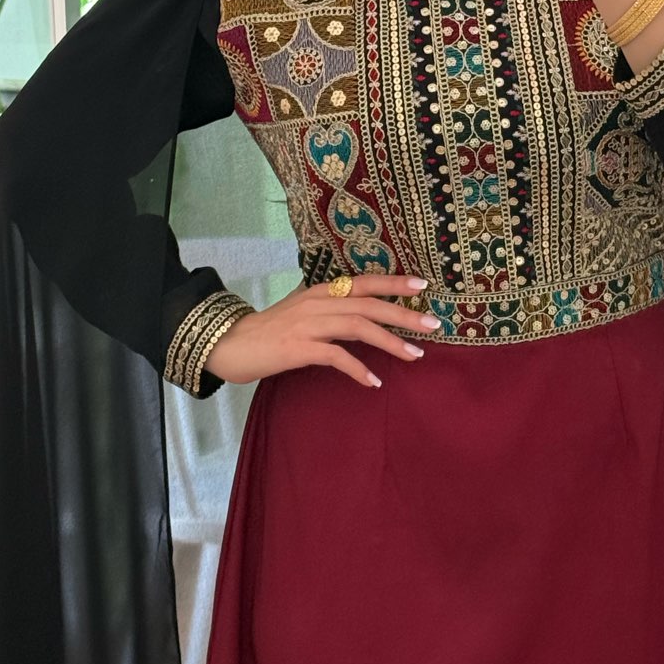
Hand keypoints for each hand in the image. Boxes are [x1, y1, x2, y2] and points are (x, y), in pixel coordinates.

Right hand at [205, 274, 440, 389]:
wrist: (230, 344)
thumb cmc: (270, 331)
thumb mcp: (303, 311)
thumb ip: (332, 311)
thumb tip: (366, 318)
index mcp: (321, 291)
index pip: (363, 282)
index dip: (393, 282)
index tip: (423, 285)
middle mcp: (318, 302)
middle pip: (368, 304)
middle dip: (404, 315)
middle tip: (433, 326)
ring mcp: (307, 324)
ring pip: (358, 327)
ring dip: (390, 342)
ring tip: (414, 355)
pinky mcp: (298, 348)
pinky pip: (336, 356)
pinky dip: (358, 369)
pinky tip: (374, 382)